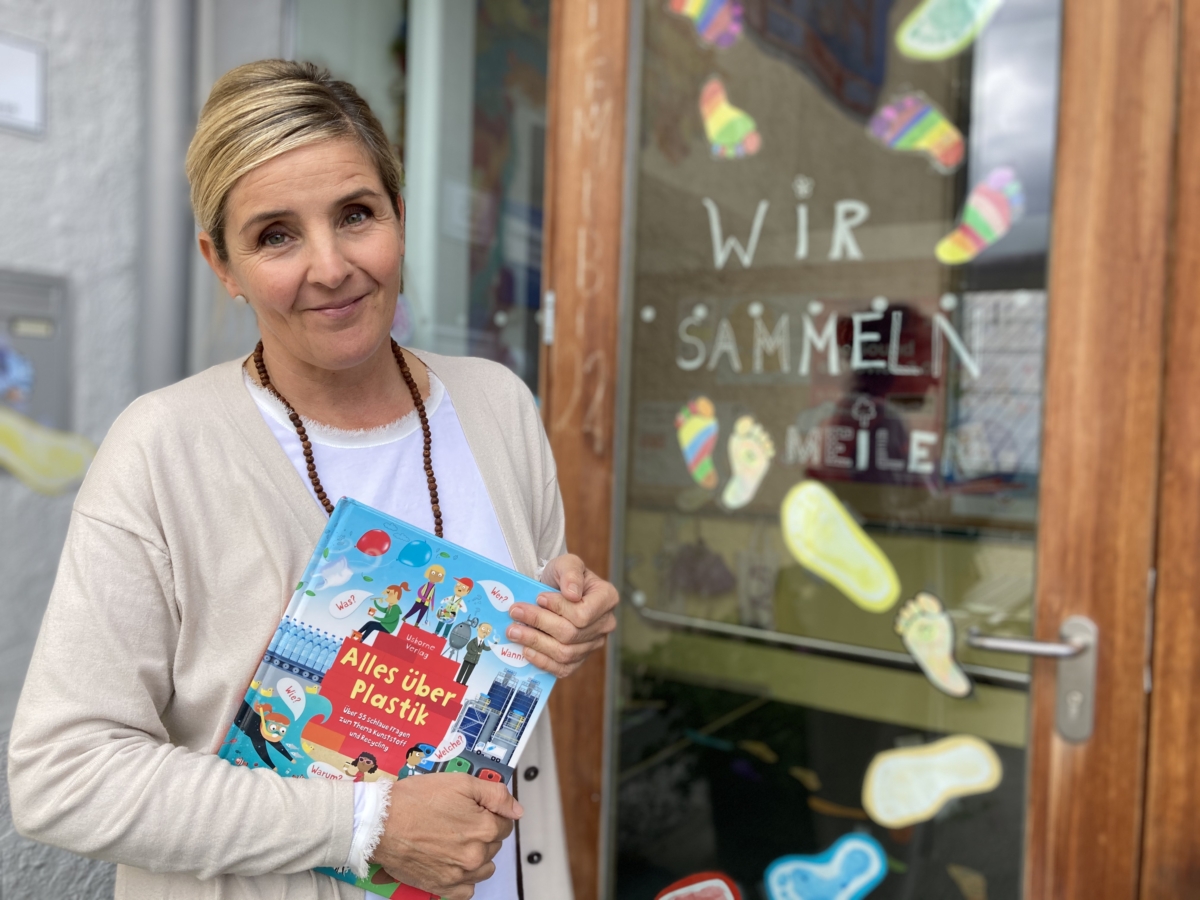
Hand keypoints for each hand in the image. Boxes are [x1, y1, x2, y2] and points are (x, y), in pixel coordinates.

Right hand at [371, 773, 521, 898]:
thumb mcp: (460, 782)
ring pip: (484, 867)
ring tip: (454, 841)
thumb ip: (495, 794)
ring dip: (476, 855)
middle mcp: (475, 855)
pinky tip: (451, 862)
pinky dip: (463, 878)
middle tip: (458, 821)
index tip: (474, 810)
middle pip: (494, 844)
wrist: (380, 823)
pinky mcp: (442, 888)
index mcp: (484, 828)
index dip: (490, 812)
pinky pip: (466, 890)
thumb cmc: (414, 801)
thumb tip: (516, 809)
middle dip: (482, 831)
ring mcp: (459, 874)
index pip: (505, 823)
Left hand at [505, 553, 618, 676]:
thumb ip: (570, 573)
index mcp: (607, 599)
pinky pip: (562, 668)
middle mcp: (604, 624)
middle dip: (539, 623)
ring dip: (535, 642)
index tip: (538, 598)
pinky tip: (525, 650)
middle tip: (514, 613)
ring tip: (513, 631)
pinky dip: (542, 661)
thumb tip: (572, 594)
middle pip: (570, 634)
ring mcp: (593, 645)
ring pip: (564, 653)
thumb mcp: (567, 563)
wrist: (553, 590)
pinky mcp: (579, 660)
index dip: (559, 608)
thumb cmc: (562, 576)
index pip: (583, 614)